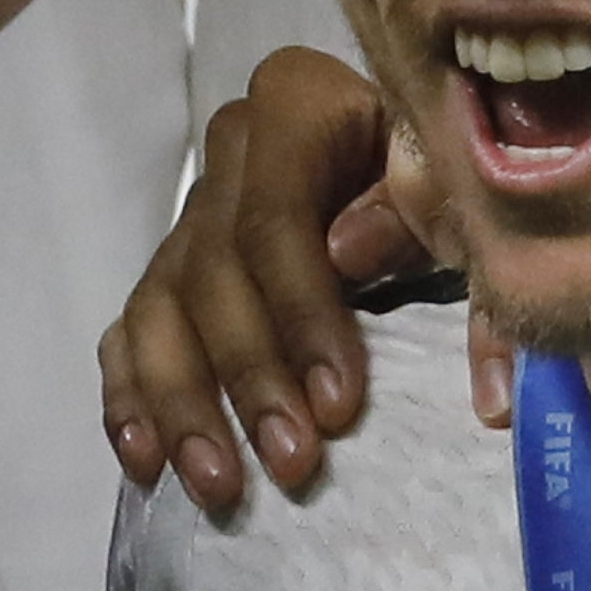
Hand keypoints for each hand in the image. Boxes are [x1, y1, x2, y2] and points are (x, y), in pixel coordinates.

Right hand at [94, 42, 490, 519]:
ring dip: (183, 405)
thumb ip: (429, 213)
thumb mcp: (460, 188)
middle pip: (210, 273)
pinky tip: (147, 461)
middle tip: (290, 462)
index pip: (272, 218)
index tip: (337, 403)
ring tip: (219, 485)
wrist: (430, 167)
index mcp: (297, 106)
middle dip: (248, 377)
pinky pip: (129, 332)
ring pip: (159, 310)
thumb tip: (351, 255)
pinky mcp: (172, 266)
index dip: (298, 315)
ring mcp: (192, 213)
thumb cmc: (454, 178)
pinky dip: (131, 398)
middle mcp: (229, 152)